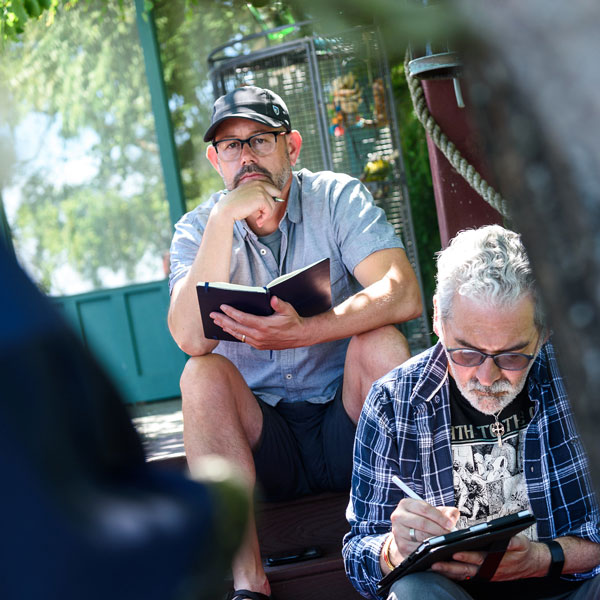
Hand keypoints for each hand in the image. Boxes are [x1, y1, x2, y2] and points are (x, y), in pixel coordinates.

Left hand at [210, 296, 307, 349]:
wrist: (300, 336)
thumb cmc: (293, 320)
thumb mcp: (287, 309)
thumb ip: (278, 304)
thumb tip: (272, 298)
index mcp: (264, 325)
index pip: (242, 318)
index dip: (231, 312)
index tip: (222, 307)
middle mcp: (259, 336)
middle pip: (236, 328)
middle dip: (223, 320)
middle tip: (212, 315)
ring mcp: (258, 342)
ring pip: (238, 335)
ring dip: (226, 328)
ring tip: (217, 322)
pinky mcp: (259, 346)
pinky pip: (243, 340)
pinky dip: (234, 334)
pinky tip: (229, 329)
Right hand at [214, 179, 282, 228]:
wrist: (226, 210)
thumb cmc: (234, 206)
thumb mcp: (247, 196)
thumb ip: (258, 195)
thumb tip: (275, 201)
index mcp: (255, 182)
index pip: (272, 188)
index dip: (270, 199)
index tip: (264, 209)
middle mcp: (259, 183)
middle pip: (277, 192)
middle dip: (272, 204)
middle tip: (264, 214)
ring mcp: (261, 190)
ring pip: (273, 204)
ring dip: (267, 215)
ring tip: (259, 220)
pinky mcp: (262, 198)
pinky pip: (270, 210)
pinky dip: (265, 218)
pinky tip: (258, 221)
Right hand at [389, 499, 458, 563]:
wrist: (406, 535)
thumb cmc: (421, 521)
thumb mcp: (432, 513)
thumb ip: (445, 512)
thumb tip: (453, 517)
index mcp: (406, 504)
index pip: (425, 509)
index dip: (440, 517)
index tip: (451, 524)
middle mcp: (398, 516)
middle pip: (423, 523)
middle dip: (439, 530)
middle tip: (450, 534)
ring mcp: (398, 531)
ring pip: (421, 537)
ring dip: (436, 540)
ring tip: (445, 541)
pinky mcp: (401, 545)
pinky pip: (419, 548)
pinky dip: (430, 550)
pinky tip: (436, 548)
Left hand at [430, 534, 544, 581]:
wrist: (532, 564)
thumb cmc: (523, 550)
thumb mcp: (521, 542)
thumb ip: (512, 541)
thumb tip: (504, 537)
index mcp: (496, 560)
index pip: (479, 558)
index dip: (467, 556)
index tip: (454, 553)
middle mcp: (489, 570)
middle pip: (466, 569)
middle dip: (450, 567)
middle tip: (434, 563)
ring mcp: (485, 575)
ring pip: (463, 575)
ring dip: (448, 572)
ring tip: (432, 567)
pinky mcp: (483, 576)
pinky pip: (466, 577)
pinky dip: (454, 575)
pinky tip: (442, 571)